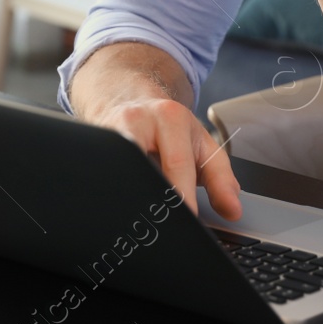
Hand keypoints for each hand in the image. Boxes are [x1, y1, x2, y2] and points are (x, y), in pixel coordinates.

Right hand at [69, 43, 242, 219]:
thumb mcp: (201, 144)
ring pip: (118, 172)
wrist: (128, 99)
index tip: (188, 220)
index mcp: (169, 117)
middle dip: (154, 201)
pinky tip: (121, 201)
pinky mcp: (89, 143)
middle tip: (163, 224)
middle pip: (143, 168)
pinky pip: (101, 173)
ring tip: (141, 214)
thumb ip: (221, 178)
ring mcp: (107, 132)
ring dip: (131, 197)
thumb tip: (233, 210)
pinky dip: (113, 193)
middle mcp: (135, 120)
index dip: (182, 196)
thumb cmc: (167, 127)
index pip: (176, 163)